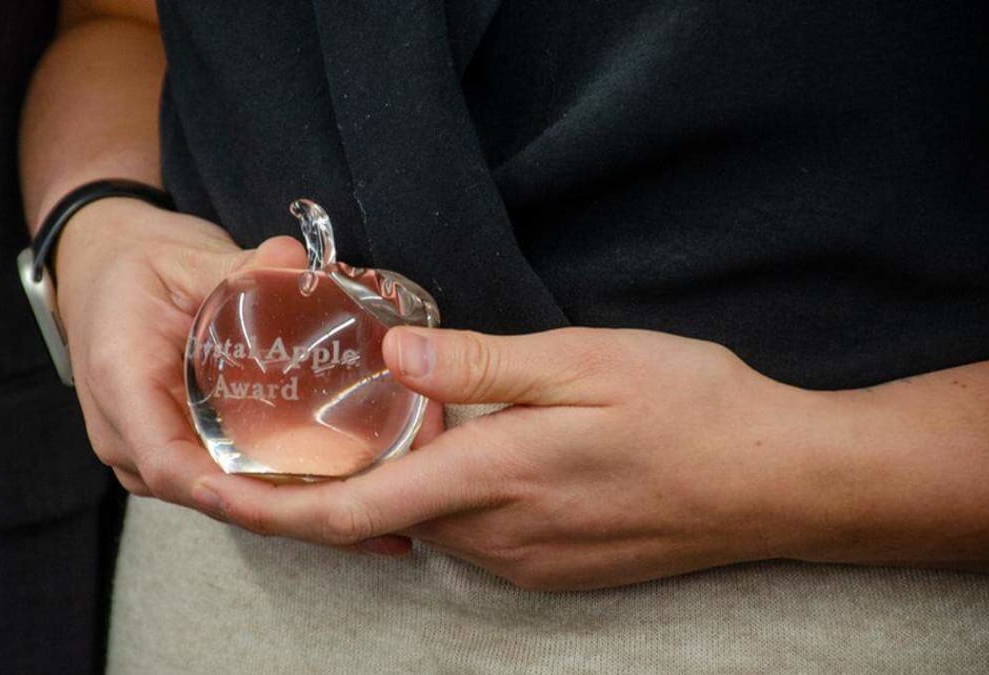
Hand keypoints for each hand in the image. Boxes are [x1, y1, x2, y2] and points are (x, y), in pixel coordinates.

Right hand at [53, 198, 307, 505]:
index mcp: (120, 380)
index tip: (273, 496)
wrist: (97, 272)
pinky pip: (202, 476)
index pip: (165, 461)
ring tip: (323, 477)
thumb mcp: (184, 257)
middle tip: (330, 487)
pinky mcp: (155, 449)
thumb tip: (293, 260)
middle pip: (191, 486)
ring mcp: (133, 447)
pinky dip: (246, 476)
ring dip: (256, 490)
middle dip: (258, 497)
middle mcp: (118, 428)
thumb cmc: (134, 269)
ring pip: (200, 489)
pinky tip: (298, 462)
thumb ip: (239, 267)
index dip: (220, 489)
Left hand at [195, 326, 829, 589]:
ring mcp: (526, 562)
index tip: (211, 491)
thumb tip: (391, 354)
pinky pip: (469, 535)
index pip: (350, 511)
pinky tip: (457, 449)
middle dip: (326, 481)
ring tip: (369, 419)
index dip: (270, 507)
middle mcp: (496, 537)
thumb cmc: (689, 409)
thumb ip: (479, 365)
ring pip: (424, 524)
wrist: (777, 483)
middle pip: (378, 518)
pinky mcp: (551, 569)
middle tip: (292, 418)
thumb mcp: (585, 361)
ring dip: (388, 483)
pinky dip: (438, 496)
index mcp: (493, 479)